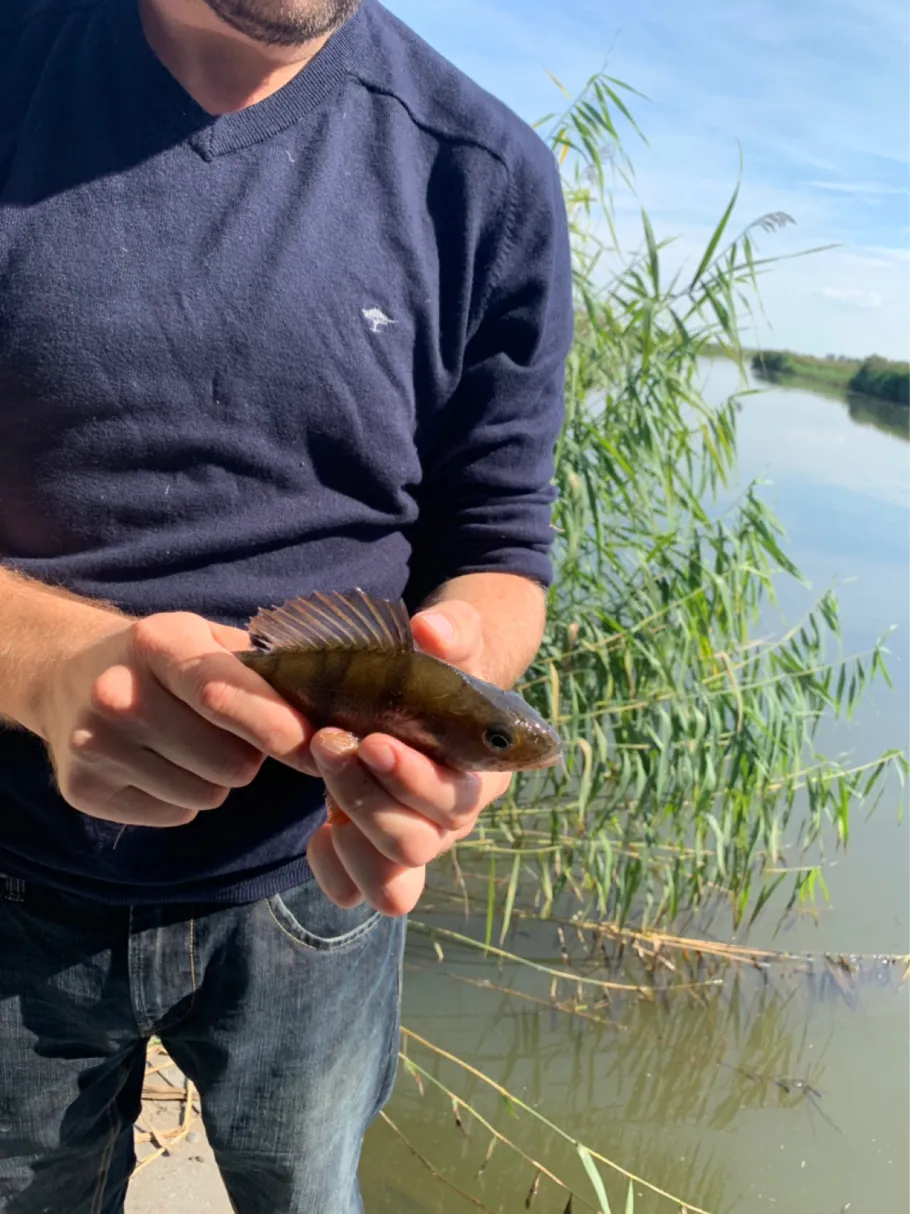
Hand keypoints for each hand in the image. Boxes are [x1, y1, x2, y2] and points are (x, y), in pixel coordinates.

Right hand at [38, 611, 314, 826]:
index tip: (315, 748)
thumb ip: (263, 669)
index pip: (224, 696)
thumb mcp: (206, 638)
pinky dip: (180, 798)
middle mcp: (117, 693)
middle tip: (226, 733)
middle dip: (247, 756)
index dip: (278, 728)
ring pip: (207, 795)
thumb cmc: (163, 661)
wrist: (68, 677)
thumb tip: (333, 711)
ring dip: (215, 779)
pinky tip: (156, 764)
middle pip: (229, 763)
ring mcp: (94, 744)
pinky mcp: (84, 790)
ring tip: (187, 745)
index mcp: (157, 642)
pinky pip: (174, 815)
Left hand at [306, 600, 511, 916]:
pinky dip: (332, 869)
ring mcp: (417, 845)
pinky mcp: (377, 859)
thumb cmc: (437, 668)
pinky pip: (354, 893)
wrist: (419, 691)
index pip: (457, 800)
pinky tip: (318, 828)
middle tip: (327, 743)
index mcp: (483, 775)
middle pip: (418, 843)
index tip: (371, 739)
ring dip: (350, 835)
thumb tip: (430, 629)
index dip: (413, 779)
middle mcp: (454, 822)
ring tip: (322, 777)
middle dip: (366, 796)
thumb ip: (453, 630)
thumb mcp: (452, 641)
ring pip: (392, 887)